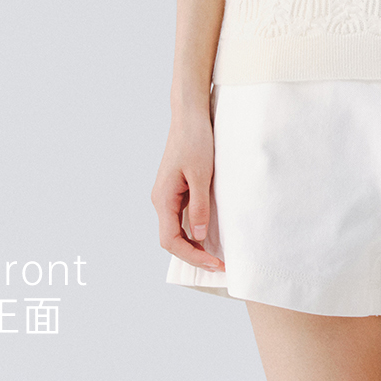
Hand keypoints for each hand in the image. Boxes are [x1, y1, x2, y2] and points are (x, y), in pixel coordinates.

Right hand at [151, 108, 225, 271]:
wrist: (190, 116)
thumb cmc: (194, 141)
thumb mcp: (201, 175)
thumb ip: (199, 207)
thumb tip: (198, 237)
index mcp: (163, 198)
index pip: (171, 241)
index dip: (192, 256)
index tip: (214, 263)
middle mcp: (161, 200)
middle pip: (172, 240)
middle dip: (193, 255)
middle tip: (219, 264)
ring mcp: (168, 195)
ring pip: (176, 230)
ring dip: (193, 245)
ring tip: (215, 255)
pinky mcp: (176, 190)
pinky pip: (182, 218)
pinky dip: (194, 231)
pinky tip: (208, 234)